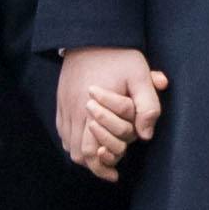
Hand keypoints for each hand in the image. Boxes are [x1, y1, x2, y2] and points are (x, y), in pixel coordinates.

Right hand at [61, 48, 166, 175]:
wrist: (90, 36)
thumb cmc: (118, 56)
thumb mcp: (140, 76)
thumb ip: (147, 105)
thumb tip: (146, 135)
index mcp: (94, 109)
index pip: (93, 151)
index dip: (105, 165)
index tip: (116, 173)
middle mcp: (76, 112)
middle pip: (78, 154)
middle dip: (95, 165)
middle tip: (111, 169)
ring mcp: (65, 108)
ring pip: (69, 146)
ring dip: (85, 155)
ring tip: (102, 158)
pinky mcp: (61, 103)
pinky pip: (63, 133)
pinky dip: (74, 143)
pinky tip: (88, 142)